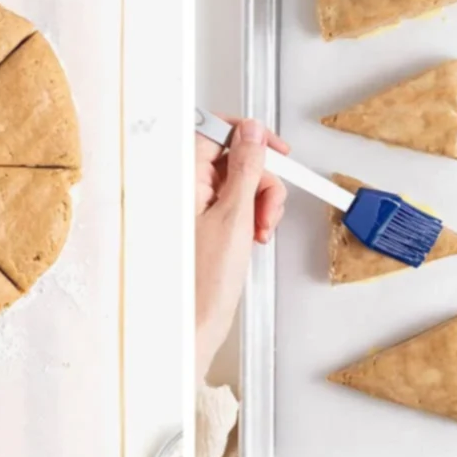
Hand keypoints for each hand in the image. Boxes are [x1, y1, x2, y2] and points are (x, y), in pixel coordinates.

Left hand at [195, 118, 288, 381]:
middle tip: (266, 209)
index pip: (216, 131)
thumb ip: (245, 169)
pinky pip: (236, 206)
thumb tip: (251, 134)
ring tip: (259, 231)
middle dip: (260, 181)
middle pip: (234, 159)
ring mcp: (196, 208)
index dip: (249, 136)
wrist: (196, 325)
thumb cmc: (203, 285)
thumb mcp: (234, 218)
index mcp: (183, 179)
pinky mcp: (206, 225)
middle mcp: (185, 190)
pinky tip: (253, 237)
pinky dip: (251, 218)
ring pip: (239, 184)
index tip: (273, 149)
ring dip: (259, 203)